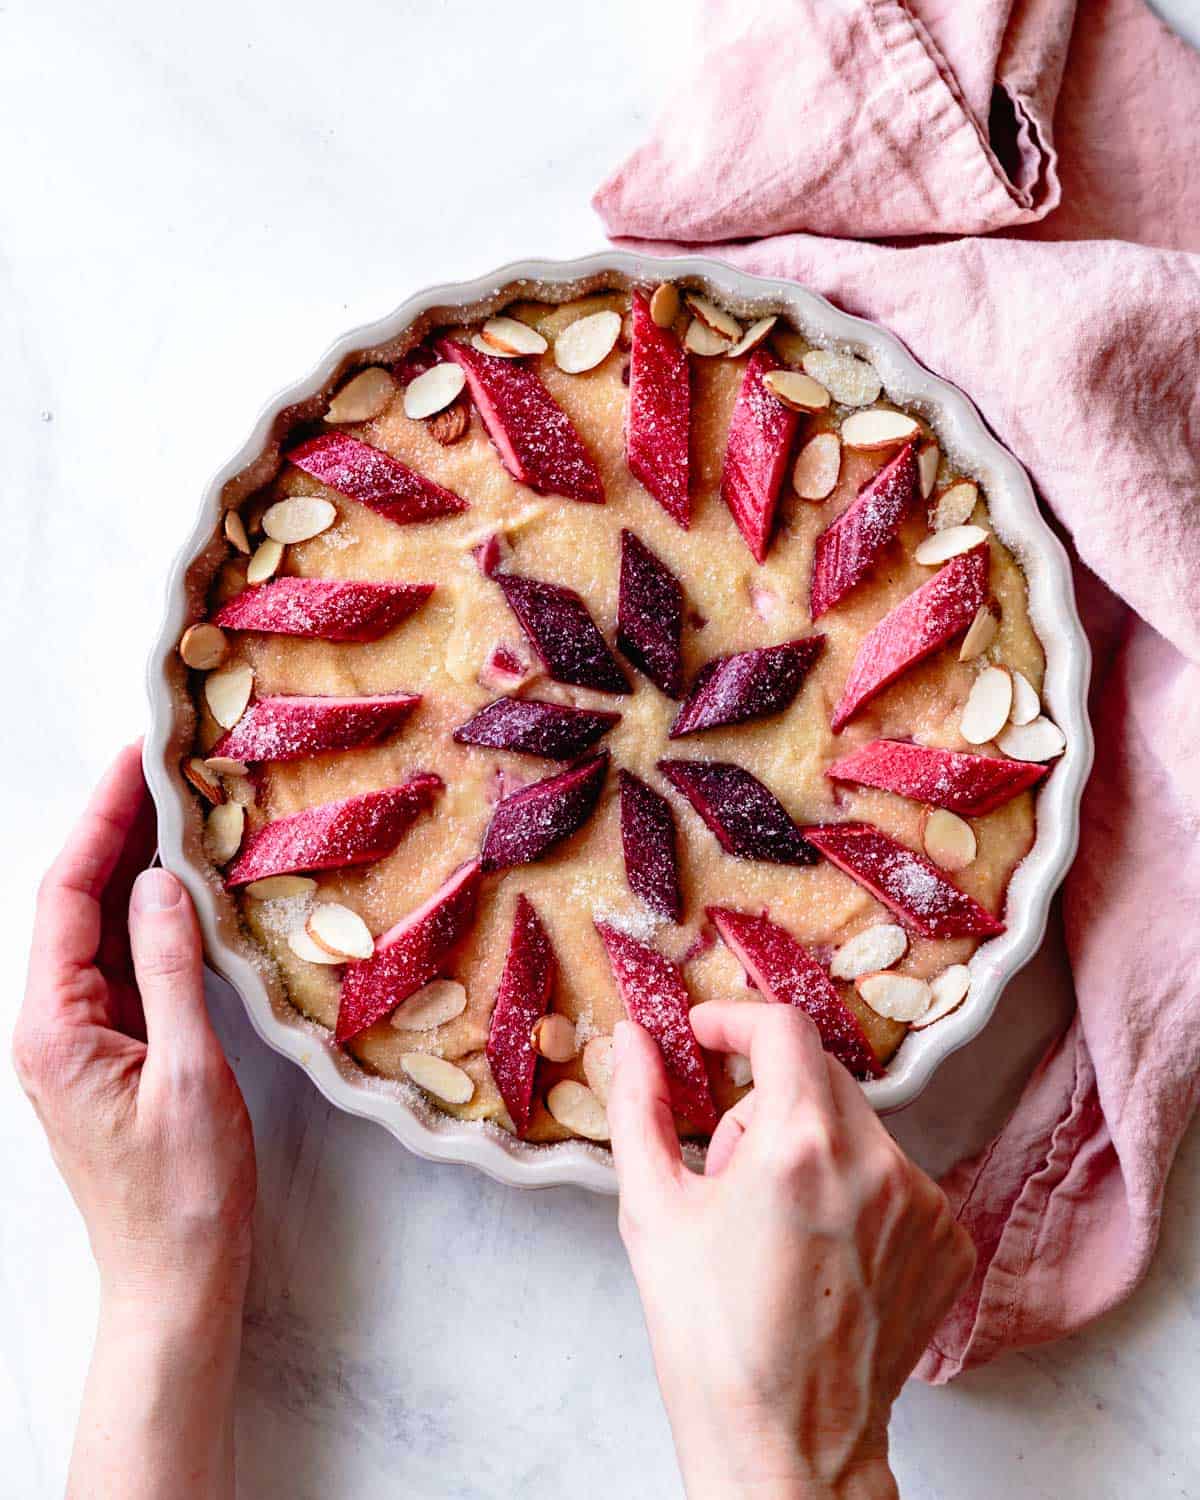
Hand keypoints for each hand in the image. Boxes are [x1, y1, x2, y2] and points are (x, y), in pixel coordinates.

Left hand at [13, 744, 255, 1499]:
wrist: (173, 1279)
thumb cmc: (184, 1193)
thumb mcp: (189, 1075)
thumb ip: (171, 971)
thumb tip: (160, 883)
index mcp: (54, 1028)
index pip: (67, 898)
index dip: (101, 822)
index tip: (137, 761)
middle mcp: (51, 1025)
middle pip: (73, 904)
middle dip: (111, 829)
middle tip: (160, 765)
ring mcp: (77, 1039)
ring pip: (95, 930)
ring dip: (129, 866)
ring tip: (174, 807)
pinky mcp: (107, 1052)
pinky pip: (120, 964)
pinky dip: (146, 916)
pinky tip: (179, 888)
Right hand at [608, 1003, 974, 1499]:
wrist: (787, 1446)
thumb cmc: (710, 1339)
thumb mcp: (651, 1211)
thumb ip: (638, 1107)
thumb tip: (633, 1039)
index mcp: (799, 1144)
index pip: (782, 1029)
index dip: (735, 1021)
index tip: (708, 1038)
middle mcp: (875, 1162)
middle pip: (819, 1076)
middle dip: (766, 1098)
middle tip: (726, 1165)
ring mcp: (921, 1204)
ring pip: (857, 1128)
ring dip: (811, 1147)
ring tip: (773, 1225)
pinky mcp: (947, 1242)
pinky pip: (895, 1178)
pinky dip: (856, 1191)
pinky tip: (820, 1251)